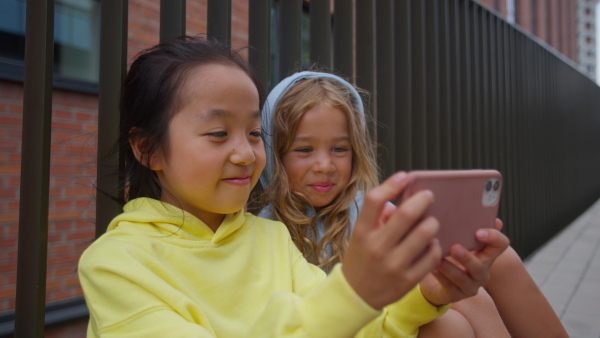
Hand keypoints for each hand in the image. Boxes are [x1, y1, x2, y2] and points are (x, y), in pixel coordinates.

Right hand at [342, 172, 442, 309]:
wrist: (355, 295)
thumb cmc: (361, 258)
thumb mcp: (360, 235)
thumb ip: (378, 217)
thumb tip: (403, 200)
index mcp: (362, 232)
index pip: (375, 200)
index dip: (392, 184)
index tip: (405, 176)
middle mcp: (376, 247)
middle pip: (406, 214)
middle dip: (423, 199)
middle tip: (429, 195)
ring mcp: (393, 265)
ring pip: (425, 233)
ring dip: (432, 223)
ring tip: (431, 222)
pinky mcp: (408, 280)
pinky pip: (432, 255)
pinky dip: (435, 246)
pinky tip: (431, 243)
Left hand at [419, 219, 509, 305]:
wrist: (440, 281)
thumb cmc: (449, 255)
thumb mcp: (457, 238)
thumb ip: (464, 225)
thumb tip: (473, 205)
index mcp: (486, 253)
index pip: (501, 244)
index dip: (493, 237)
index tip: (479, 232)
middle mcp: (482, 270)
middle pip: (481, 265)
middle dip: (467, 257)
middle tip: (454, 247)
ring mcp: (470, 285)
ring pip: (463, 278)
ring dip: (450, 268)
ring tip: (437, 259)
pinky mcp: (456, 295)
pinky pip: (448, 287)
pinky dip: (439, 276)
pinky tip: (431, 268)